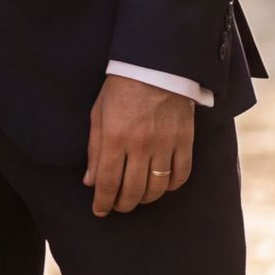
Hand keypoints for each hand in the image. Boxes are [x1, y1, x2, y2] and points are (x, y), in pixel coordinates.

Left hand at [85, 75, 195, 216]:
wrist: (156, 64)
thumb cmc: (122, 87)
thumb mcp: (99, 114)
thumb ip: (94, 149)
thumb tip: (90, 182)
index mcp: (115, 136)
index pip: (108, 183)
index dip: (103, 202)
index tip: (100, 211)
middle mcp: (140, 144)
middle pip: (132, 191)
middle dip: (122, 205)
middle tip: (118, 206)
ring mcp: (165, 143)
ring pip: (156, 188)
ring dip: (145, 199)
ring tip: (137, 197)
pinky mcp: (184, 140)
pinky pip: (180, 175)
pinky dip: (170, 186)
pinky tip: (161, 184)